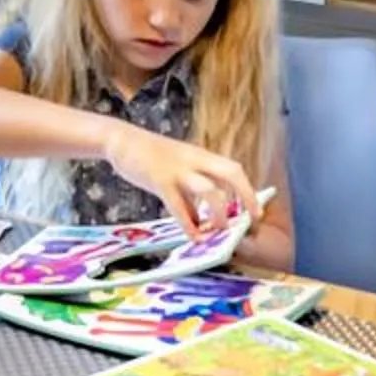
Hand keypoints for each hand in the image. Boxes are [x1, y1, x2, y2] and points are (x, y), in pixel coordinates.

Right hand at [102, 127, 258, 238]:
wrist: (121, 140)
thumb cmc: (148, 155)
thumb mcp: (176, 166)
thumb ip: (189, 190)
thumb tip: (199, 219)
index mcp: (200, 156)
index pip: (233, 170)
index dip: (247, 190)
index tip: (254, 210)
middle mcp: (195, 160)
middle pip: (231, 173)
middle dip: (246, 196)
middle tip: (252, 220)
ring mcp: (178, 170)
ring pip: (209, 190)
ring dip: (219, 213)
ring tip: (220, 231)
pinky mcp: (160, 180)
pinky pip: (178, 205)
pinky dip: (189, 223)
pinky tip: (193, 236)